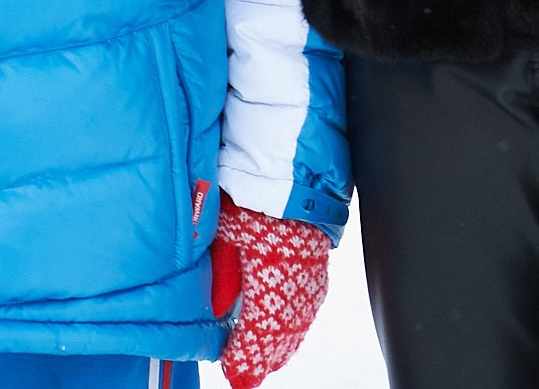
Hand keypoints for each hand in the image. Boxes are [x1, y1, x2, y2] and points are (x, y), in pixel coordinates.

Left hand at [211, 196, 331, 387]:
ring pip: (296, 324)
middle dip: (262, 356)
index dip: (246, 356)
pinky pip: (307, 308)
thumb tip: (220, 311)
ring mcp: (311, 279)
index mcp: (270, 277)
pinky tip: (287, 336)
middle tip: (246, 374)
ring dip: (280, 345)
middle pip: (280, 333)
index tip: (235, 373)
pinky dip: (295, 326)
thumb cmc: (252, 195)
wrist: (291, 169)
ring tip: (264, 361)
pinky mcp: (318, 269)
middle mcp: (295, 284)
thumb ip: (223, 273)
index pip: (258, 331)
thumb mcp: (225, 232)